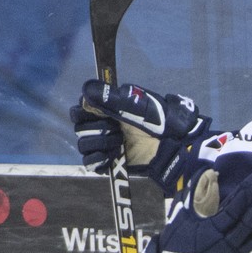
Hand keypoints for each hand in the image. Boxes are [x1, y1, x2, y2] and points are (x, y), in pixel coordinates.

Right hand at [72, 80, 208, 190]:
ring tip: (119, 143)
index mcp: (108, 108)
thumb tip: (86, 90)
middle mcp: (104, 125)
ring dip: (101, 142)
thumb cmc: (157, 122)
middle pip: (80, 127)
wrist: (170, 148)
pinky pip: (90, 162)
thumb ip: (109, 97)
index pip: (81, 109)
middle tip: (116, 130)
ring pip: (84, 144)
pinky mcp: (108, 162)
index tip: (97, 113)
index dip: (85, 111)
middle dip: (97, 128)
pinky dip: (98, 159)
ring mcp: (105, 144)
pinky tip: (111, 155)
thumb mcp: (134, 106)